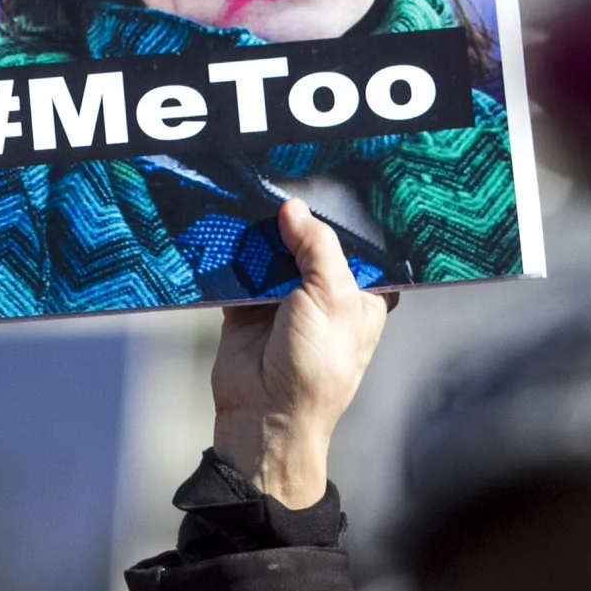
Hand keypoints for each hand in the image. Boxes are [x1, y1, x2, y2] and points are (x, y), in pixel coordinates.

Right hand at [211, 199, 391, 507]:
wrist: (263, 412)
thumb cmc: (315, 363)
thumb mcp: (331, 295)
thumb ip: (317, 245)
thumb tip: (293, 208)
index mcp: (362, 295)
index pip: (360, 246)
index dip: (347, 219)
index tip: (334, 180)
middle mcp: (326, 294)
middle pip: (312, 243)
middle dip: (298, 221)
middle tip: (285, 178)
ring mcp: (284, 300)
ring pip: (273, 253)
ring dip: (262, 234)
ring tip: (252, 195)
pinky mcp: (247, 307)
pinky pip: (240, 270)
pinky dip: (233, 253)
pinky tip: (228, 224)